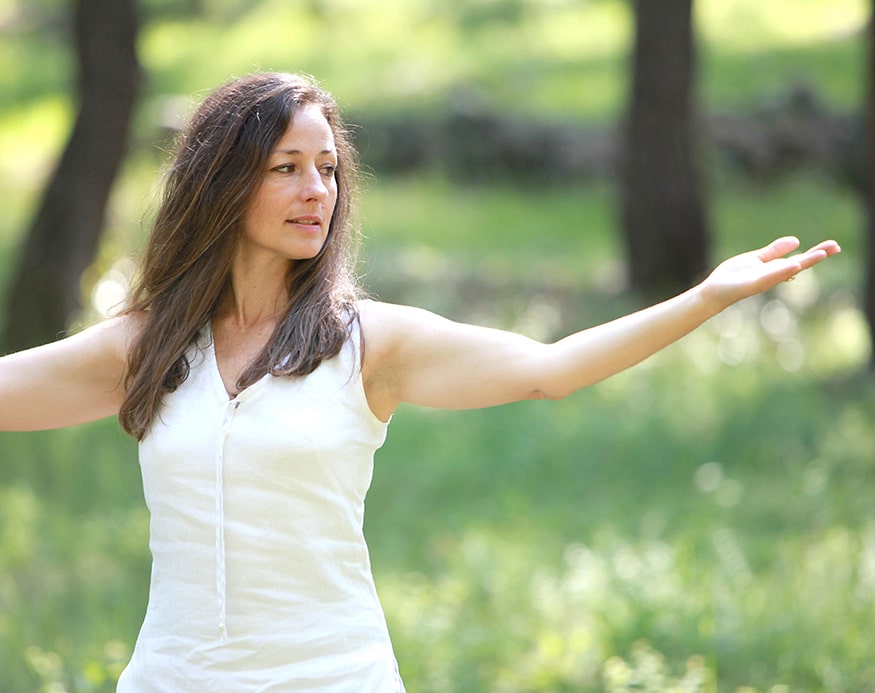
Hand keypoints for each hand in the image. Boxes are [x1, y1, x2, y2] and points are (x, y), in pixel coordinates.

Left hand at [699, 236, 840, 312]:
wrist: (714, 291)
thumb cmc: (733, 277)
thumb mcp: (756, 258)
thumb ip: (774, 251)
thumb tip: (797, 241)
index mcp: (774, 268)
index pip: (799, 259)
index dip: (816, 252)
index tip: (834, 245)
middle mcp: (772, 275)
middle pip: (799, 264)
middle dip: (817, 256)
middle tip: (836, 247)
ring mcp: (764, 280)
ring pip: (787, 270)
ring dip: (804, 262)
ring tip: (821, 254)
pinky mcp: (753, 284)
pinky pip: (770, 277)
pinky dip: (782, 271)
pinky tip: (794, 265)